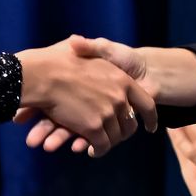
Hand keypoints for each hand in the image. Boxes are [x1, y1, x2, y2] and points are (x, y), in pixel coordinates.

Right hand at [14, 38, 155, 156]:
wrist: (45, 72)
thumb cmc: (62, 58)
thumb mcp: (85, 48)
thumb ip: (94, 49)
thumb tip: (89, 45)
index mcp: (122, 80)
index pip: (146, 103)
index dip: (150, 117)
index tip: (151, 126)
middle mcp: (120, 98)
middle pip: (130, 125)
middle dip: (123, 134)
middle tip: (117, 137)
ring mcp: (107, 113)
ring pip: (115, 137)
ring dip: (107, 143)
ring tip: (98, 146)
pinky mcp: (93, 127)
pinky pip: (101, 144)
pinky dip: (96, 150)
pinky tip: (90, 150)